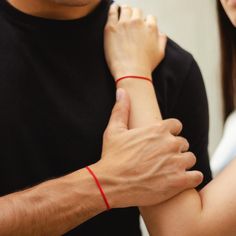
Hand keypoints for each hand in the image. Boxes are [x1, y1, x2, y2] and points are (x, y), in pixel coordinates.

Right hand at [92, 89, 202, 207]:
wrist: (110, 183)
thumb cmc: (112, 156)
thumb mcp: (114, 130)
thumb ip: (121, 109)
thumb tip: (121, 91)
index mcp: (157, 129)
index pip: (176, 125)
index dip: (170, 132)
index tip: (163, 140)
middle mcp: (170, 144)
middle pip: (183, 142)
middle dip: (175, 149)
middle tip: (163, 158)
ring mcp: (175, 163)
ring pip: (190, 158)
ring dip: (182, 163)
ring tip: (169, 169)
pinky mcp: (178, 181)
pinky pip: (196, 176)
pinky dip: (191, 177)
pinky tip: (179, 180)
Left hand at [104, 4, 166, 79]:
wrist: (131, 73)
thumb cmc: (145, 66)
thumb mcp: (160, 53)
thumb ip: (161, 39)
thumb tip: (160, 32)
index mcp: (150, 28)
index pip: (150, 18)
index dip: (146, 23)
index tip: (141, 27)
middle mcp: (138, 22)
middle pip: (137, 12)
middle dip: (135, 17)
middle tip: (131, 24)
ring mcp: (124, 24)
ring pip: (126, 9)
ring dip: (125, 11)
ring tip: (123, 14)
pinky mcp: (112, 27)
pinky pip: (113, 11)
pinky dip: (114, 8)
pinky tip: (114, 8)